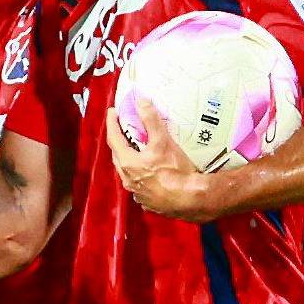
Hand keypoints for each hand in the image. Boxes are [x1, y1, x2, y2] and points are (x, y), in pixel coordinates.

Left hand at [105, 100, 212, 221]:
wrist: (191, 199)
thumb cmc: (175, 172)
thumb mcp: (162, 142)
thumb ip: (151, 120)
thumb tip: (141, 102)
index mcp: (128, 163)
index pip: (113, 138)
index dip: (112, 123)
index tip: (112, 113)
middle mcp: (128, 179)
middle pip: (118, 156)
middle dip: (118, 141)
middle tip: (122, 129)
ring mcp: (137, 192)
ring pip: (128, 172)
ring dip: (129, 159)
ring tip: (136, 150)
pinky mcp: (148, 201)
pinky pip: (140, 185)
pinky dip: (141, 175)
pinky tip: (149, 173)